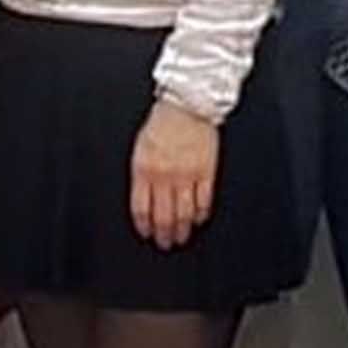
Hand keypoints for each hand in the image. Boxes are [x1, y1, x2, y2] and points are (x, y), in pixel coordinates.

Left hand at [131, 98, 221, 249]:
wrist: (187, 104)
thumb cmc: (162, 122)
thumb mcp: (141, 148)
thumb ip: (142, 174)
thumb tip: (143, 199)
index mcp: (144, 170)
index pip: (141, 208)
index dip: (144, 226)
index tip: (147, 234)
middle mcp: (165, 176)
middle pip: (163, 216)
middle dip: (164, 234)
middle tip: (165, 244)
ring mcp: (187, 175)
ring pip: (183, 213)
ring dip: (182, 230)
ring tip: (181, 238)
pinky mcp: (206, 172)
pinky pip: (204, 201)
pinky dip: (200, 214)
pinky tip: (198, 220)